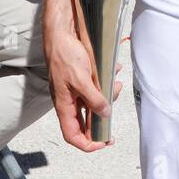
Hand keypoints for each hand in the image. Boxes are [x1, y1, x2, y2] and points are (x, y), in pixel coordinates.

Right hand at [44, 24, 122, 151]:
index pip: (73, 136)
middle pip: (87, 122)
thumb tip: (105, 114)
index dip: (88, 144)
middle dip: (102, 119)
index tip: (104, 142)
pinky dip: (106, 85)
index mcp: (64, 106)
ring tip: (116, 85)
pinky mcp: (82, 81)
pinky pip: (96, 89)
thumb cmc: (64, 55)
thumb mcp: (81, 80)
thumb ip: (93, 99)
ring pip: (94, 105)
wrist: (62, 33)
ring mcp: (75, 92)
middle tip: (114, 112)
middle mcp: (69, 102)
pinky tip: (113, 73)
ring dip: (107, 98)